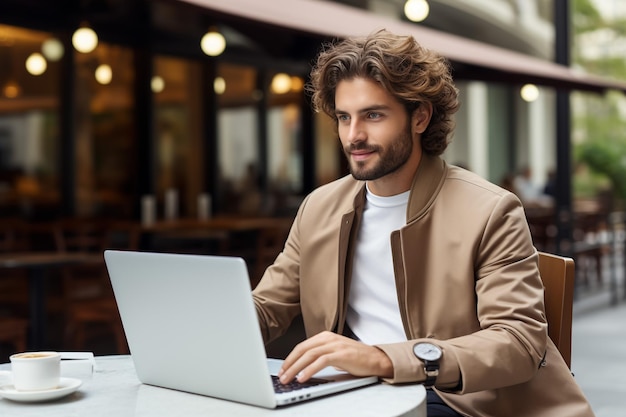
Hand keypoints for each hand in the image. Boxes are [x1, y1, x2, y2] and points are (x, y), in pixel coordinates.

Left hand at [277, 331, 392, 383]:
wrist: (377, 359)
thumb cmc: (357, 358)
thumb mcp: (335, 353)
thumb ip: (321, 355)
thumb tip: (302, 367)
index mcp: (325, 336)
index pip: (302, 346)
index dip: (290, 358)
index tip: (282, 369)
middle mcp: (329, 338)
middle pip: (302, 349)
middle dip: (289, 363)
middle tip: (281, 375)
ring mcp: (335, 345)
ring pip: (309, 355)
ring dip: (295, 368)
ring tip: (288, 378)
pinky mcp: (341, 354)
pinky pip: (320, 362)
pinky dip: (309, 370)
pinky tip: (303, 378)